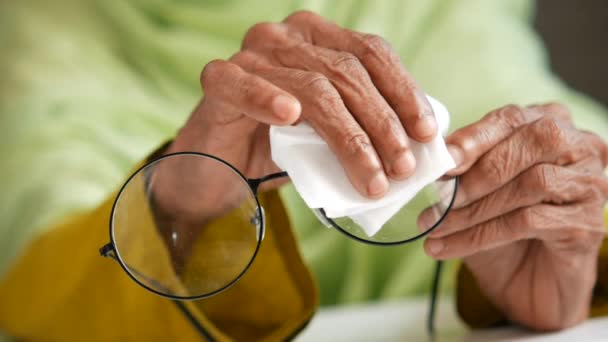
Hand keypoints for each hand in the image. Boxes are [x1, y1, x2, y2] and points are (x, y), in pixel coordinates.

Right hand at [161, 10, 435, 208]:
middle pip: (347, 74)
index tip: (427, 134)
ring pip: (312, 88)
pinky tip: (289, 115)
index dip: (404, 92)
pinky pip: (244, 84)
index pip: (371, 54)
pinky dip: (266, 98)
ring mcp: (251, 54)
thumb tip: (419, 147)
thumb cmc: (279, 145)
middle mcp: (287, 37)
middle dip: (382, 125)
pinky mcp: (219, 78)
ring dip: (348, 137)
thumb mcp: (330, 133)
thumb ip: (363, 126)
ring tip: (371, 175)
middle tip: (402, 168)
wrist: (221, 165)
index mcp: (319, 39)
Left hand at [418, 103, 607, 330]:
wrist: (524, 280)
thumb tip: (436, 155)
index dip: (474, 137)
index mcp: (550, 125)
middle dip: (479, 171)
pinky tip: (446, 246)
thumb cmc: (498, 223)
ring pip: (530, 185)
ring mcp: (589, 186)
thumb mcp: (476, 187)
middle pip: (534, 143)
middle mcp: (580, 148)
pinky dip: (479, 235)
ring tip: (434, 224)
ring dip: (473, 208)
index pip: (511, 119)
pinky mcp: (587, 226)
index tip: (443, 160)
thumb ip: (463, 164)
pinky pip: (528, 222)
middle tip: (438, 196)